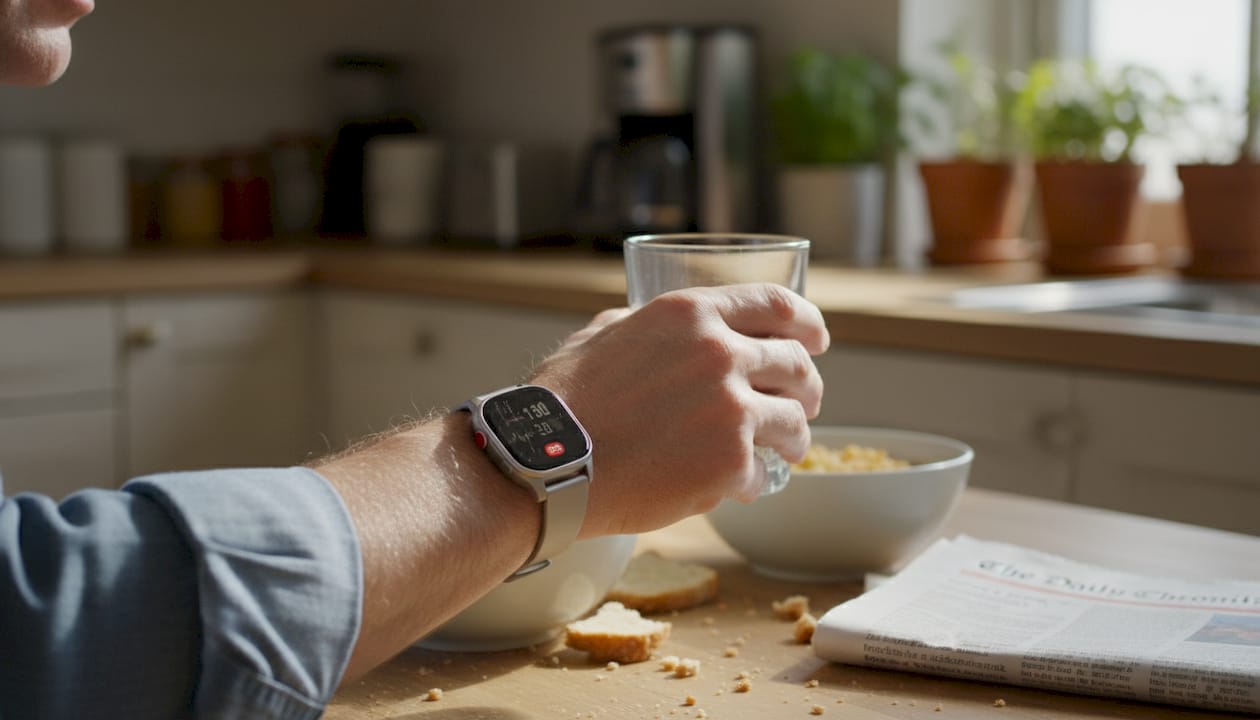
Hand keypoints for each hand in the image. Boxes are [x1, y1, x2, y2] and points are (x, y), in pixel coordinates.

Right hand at [530, 283, 829, 537]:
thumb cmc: (561, 403)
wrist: (546, 463)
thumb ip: (644, 327)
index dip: (807, 322)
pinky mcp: (730, 462)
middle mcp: (719, 353)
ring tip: (786, 450)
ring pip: (795, 421)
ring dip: (795, 437)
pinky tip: (732, 488)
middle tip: (805, 400)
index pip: (776, 305)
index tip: (816, 338)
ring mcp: (730, 409)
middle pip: (796, 363)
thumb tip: (661, 331)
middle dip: (808, 385)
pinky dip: (750, 483)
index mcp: (690, 314)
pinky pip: (760, 473)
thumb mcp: (602, 336)